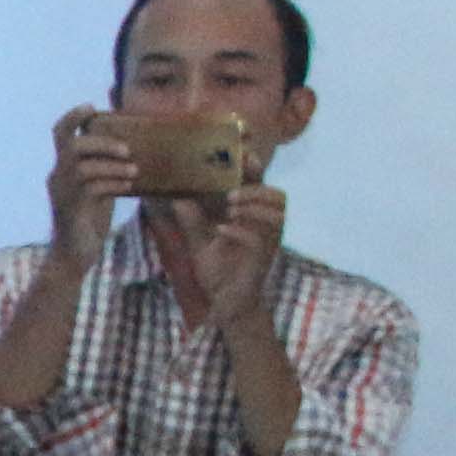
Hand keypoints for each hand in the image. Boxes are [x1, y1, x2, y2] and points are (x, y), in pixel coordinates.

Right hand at [43, 105, 137, 253]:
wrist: (75, 256)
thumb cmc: (89, 222)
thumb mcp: (99, 189)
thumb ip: (105, 171)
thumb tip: (132, 152)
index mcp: (62, 168)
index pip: (60, 133)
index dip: (74, 116)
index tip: (93, 108)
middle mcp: (56, 177)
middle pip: (72, 146)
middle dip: (101, 143)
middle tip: (126, 150)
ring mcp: (61, 193)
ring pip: (83, 167)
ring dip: (112, 166)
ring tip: (134, 171)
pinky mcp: (70, 209)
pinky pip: (91, 188)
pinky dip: (113, 183)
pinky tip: (127, 187)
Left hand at [177, 181, 289, 329]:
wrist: (225, 302)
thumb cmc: (218, 269)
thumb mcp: (198, 241)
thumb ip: (191, 219)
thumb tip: (177, 196)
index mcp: (251, 215)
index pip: (260, 185)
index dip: (256, 167)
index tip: (242, 153)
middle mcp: (265, 225)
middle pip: (278, 194)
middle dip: (257, 188)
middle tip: (230, 194)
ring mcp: (267, 241)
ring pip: (277, 212)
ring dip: (254, 206)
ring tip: (230, 208)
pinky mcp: (262, 258)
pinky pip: (259, 239)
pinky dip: (241, 231)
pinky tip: (221, 230)